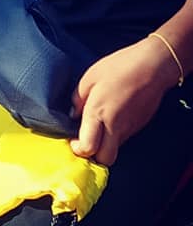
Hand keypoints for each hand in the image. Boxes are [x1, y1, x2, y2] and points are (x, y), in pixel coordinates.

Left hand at [69, 37, 176, 165]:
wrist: (152, 66)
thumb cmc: (119, 67)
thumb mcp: (90, 78)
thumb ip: (78, 99)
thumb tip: (74, 115)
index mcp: (98, 114)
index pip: (88, 148)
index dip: (78, 149)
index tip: (73, 140)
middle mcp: (114, 126)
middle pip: (105, 159)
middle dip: (94, 156)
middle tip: (86, 141)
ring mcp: (129, 128)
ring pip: (115, 148)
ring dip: (105, 144)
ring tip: (99, 125)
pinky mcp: (139, 125)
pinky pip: (124, 137)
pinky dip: (115, 134)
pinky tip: (113, 117)